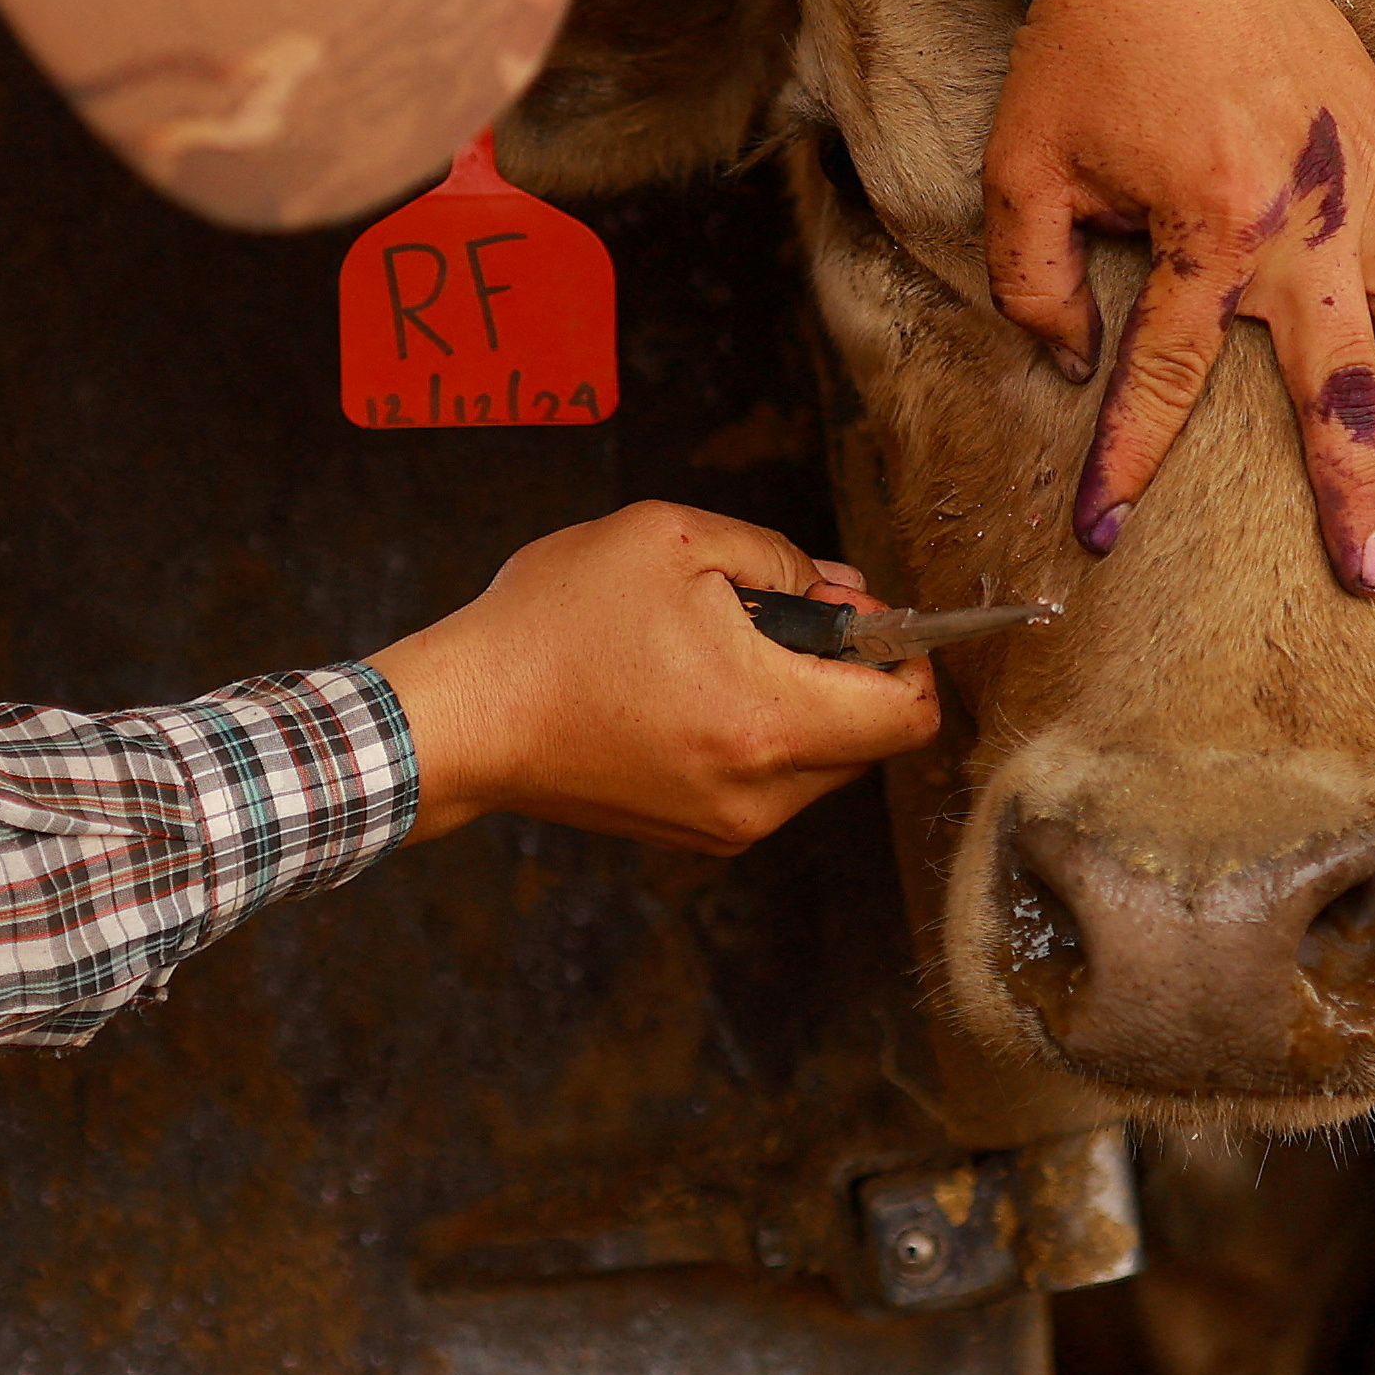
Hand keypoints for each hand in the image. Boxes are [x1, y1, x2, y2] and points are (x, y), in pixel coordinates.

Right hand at [376, 502, 938, 853]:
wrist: (463, 716)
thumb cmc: (554, 622)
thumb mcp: (671, 540)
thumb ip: (780, 558)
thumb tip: (844, 593)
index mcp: (767, 721)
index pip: (910, 715)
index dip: (910, 654)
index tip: (867, 613)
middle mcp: (760, 792)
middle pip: (871, 737)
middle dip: (848, 668)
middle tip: (778, 610)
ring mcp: (728, 824)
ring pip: (822, 760)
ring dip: (801, 698)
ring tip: (719, 644)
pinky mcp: (696, 834)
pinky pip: (771, 781)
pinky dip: (760, 731)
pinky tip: (692, 684)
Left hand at [985, 0, 1374, 594]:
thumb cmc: (1084, 48)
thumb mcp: (1022, 172)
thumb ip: (1036, 282)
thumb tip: (1075, 363)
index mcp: (1207, 227)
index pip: (1170, 378)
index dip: (1130, 457)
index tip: (1104, 526)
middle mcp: (1306, 213)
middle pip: (1345, 381)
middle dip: (1356, 487)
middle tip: (1371, 570)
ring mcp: (1366, 173)